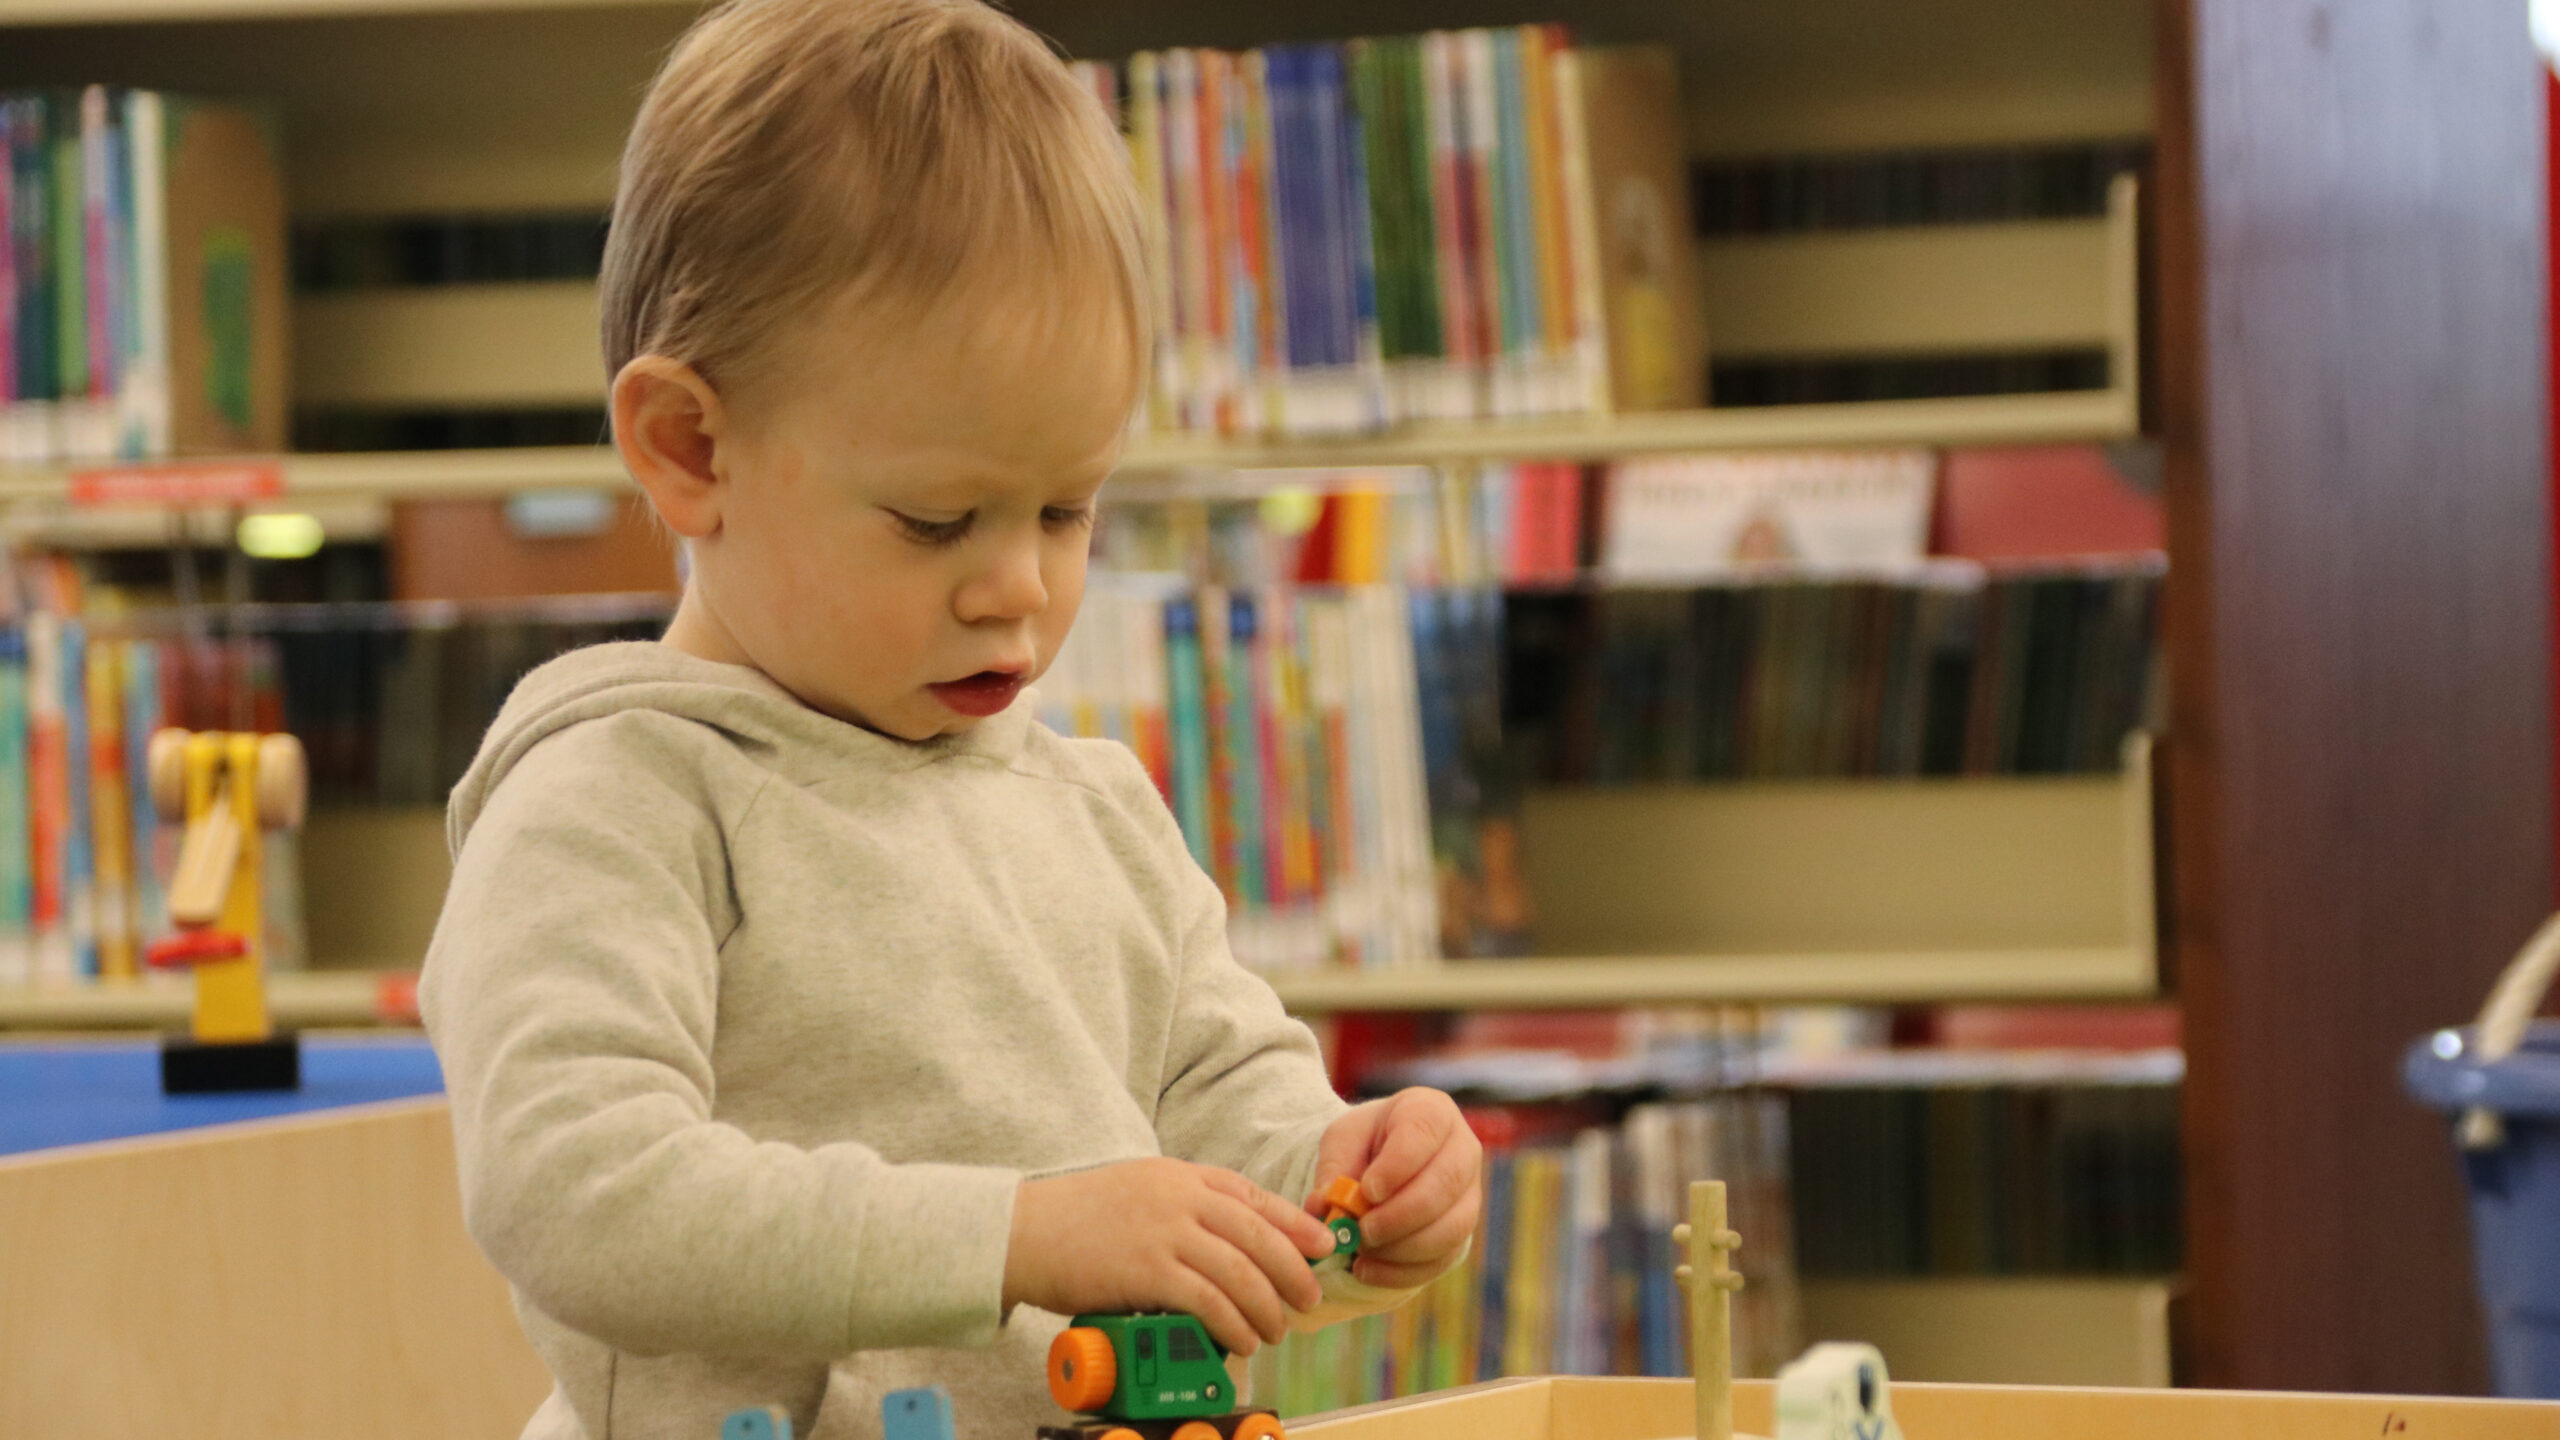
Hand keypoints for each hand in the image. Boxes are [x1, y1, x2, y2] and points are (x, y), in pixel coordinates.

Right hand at [1003, 1157, 1333, 1355]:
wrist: (1022, 1230)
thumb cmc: (1077, 1217)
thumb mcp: (1139, 1190)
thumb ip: (1183, 1205)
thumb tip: (1231, 1241)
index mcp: (1181, 1175)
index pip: (1255, 1196)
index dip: (1295, 1223)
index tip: (1321, 1245)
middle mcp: (1180, 1197)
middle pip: (1259, 1235)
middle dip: (1292, 1271)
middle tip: (1308, 1300)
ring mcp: (1165, 1232)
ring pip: (1241, 1272)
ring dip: (1267, 1308)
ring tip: (1276, 1331)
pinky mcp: (1148, 1270)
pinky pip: (1210, 1301)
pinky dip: (1234, 1324)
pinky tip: (1242, 1341)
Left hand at [1310, 1087, 1482, 1288]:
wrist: (1385, 1164)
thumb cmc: (1365, 1144)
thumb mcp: (1341, 1143)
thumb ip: (1332, 1170)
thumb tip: (1322, 1206)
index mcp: (1431, 1112)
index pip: (1424, 1133)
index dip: (1398, 1165)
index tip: (1367, 1191)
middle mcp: (1463, 1149)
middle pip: (1446, 1184)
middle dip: (1401, 1214)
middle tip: (1362, 1231)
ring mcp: (1470, 1193)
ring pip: (1452, 1227)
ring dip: (1403, 1247)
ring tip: (1361, 1251)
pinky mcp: (1463, 1232)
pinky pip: (1443, 1258)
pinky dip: (1403, 1271)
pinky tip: (1367, 1270)